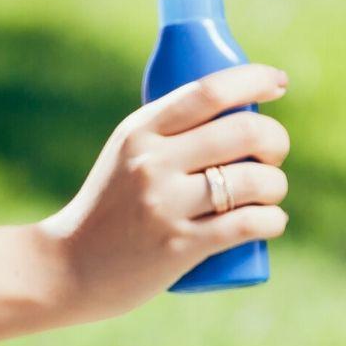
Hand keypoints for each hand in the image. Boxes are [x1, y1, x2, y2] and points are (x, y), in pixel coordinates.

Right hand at [36, 62, 291, 323]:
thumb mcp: (125, 155)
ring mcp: (165, 204)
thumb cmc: (109, 207)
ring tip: (268, 194)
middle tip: (271, 154)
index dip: (253, 79)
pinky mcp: (180, 246)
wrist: (68, 267)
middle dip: (275, 140)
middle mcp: (152, 162)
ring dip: (276, 185)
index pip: (208, 91)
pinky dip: (273, 220)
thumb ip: (168, 134)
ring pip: (254, 180)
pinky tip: (271, 221)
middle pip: (244, 132)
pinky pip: (249, 224)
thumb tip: (234, 110)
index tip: (277, 82)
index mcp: (140, 131)